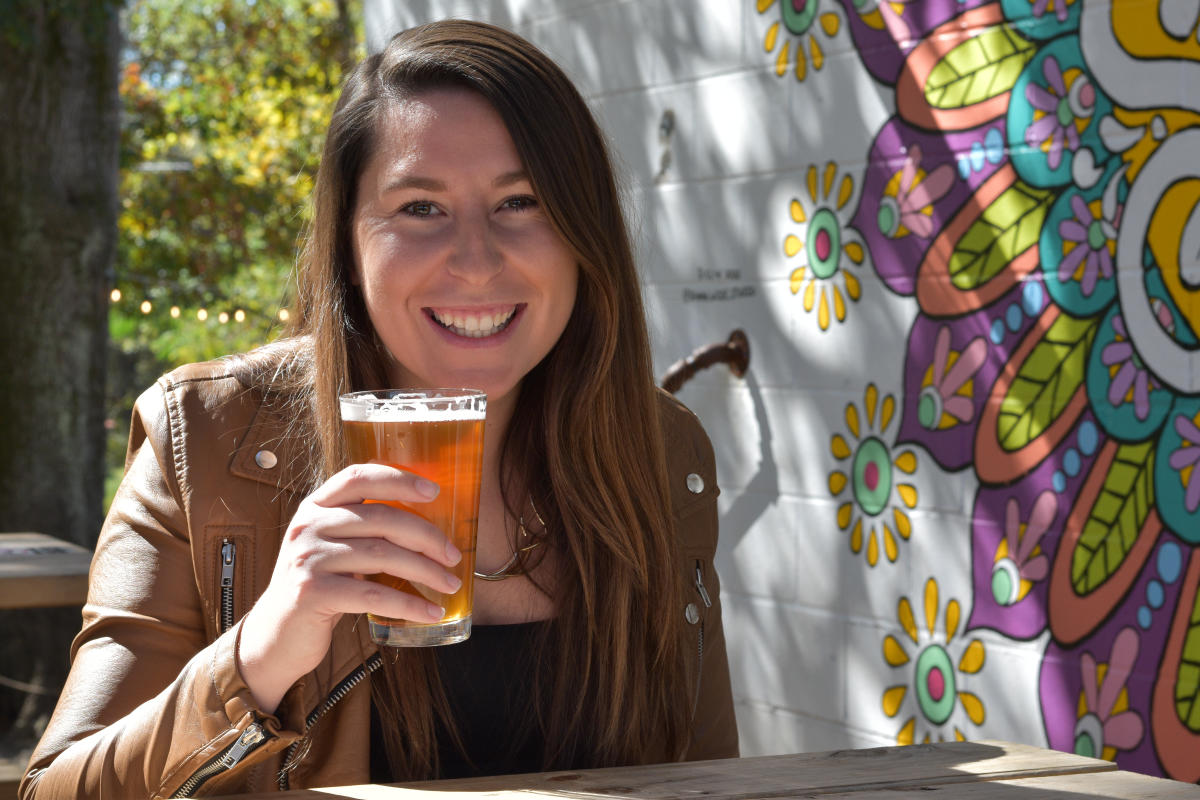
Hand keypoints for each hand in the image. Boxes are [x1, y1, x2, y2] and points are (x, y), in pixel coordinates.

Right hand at [236, 463, 462, 711]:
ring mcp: (308, 558)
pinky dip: (409, 603)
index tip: (433, 491)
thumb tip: (429, 528)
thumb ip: (364, 530)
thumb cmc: (319, 588)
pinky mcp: (312, 592)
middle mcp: (308, 525)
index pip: (358, 477)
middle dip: (427, 536)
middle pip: (382, 518)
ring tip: (449, 584)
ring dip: (425, 571)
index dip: (398, 479)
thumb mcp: (333, 548)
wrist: (276, 635)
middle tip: (454, 556)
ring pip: (382, 555)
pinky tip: (430, 611)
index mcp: (315, 506)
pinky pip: (374, 594)